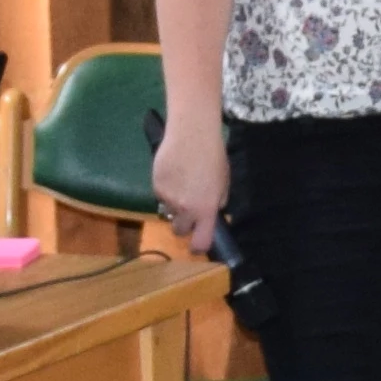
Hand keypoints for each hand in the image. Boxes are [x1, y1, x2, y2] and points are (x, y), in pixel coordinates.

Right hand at [150, 119, 228, 254]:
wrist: (192, 134)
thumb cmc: (214, 156)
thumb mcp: (223, 182)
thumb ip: (217, 202)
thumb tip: (212, 211)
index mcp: (206, 210)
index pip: (200, 242)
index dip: (199, 246)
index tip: (198, 244)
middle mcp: (185, 209)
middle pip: (179, 230)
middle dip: (184, 224)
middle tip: (188, 209)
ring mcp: (168, 198)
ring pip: (169, 210)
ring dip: (175, 203)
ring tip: (182, 181)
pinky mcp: (156, 186)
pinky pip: (160, 195)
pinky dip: (166, 188)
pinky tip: (173, 172)